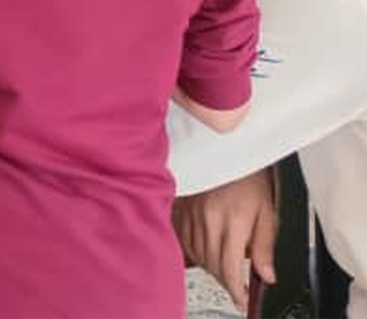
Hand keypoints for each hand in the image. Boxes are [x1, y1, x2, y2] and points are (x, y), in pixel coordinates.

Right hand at [173, 169, 274, 311]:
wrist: (225, 150)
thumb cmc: (248, 177)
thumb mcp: (268, 212)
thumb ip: (265, 246)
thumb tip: (266, 274)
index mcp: (232, 221)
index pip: (230, 267)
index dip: (235, 289)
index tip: (242, 298)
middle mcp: (208, 219)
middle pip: (213, 265)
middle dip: (226, 281)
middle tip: (237, 287)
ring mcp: (191, 215)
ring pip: (198, 256)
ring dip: (212, 267)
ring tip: (224, 268)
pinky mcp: (180, 210)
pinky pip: (184, 242)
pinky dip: (196, 252)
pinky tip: (206, 252)